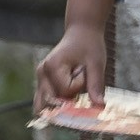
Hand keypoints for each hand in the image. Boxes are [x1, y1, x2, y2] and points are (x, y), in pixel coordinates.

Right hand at [33, 0, 117, 114]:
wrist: (81, 32)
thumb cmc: (89, 45)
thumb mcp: (96, 64)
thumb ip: (96, 85)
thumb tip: (100, 107)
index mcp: (52, 66)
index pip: (66, 91)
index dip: (79, 86)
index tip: (84, 71)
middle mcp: (41, 73)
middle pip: (50, 102)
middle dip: (67, 102)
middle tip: (80, 89)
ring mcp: (40, 78)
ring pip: (43, 105)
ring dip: (60, 106)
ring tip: (74, 93)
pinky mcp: (43, 82)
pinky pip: (45, 101)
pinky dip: (57, 105)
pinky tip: (69, 99)